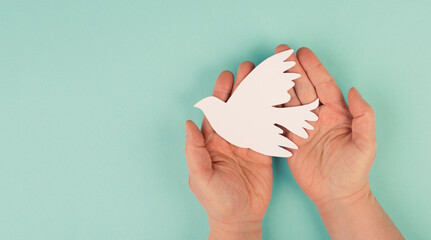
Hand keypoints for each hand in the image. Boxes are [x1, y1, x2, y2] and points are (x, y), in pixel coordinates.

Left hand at [185, 63, 271, 239]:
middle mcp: (231, 138)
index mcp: (212, 141)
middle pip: (237, 107)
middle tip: (249, 67)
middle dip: (242, 87)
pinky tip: (280, 100)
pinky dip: (274, 116)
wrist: (239, 218)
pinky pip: (269, 131)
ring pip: (254, 115)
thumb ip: (194, 150)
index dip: (221, 93)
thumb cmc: (216, 199)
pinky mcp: (264, 153)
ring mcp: (248, 144)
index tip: (227, 76)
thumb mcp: (200, 176)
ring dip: (259, 96)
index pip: (217, 112)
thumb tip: (188, 123)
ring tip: (266, 77)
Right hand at [276, 44, 402, 238]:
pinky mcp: (289, 140)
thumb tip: (354, 90)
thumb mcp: (366, 144)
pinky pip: (278, 120)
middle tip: (280, 51)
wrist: (337, 194)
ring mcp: (302, 127)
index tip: (302, 52)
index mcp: (337, 113)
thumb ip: (364, 116)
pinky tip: (259, 95)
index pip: (324, 84)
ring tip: (267, 68)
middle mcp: (318, 116)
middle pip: (303, 88)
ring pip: (288, 101)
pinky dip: (268, 107)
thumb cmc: (354, 170)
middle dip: (292, 69)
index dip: (313, 68)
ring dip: (278, 84)